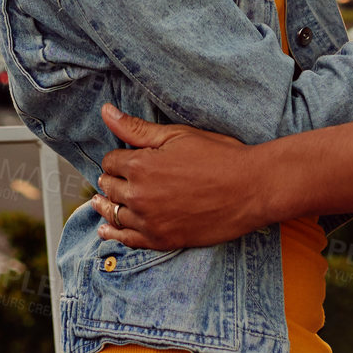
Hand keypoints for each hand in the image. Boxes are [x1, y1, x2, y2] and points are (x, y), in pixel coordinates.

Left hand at [90, 104, 264, 249]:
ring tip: (100, 203)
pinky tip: (106, 230)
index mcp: (140, 166)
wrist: (252, 188)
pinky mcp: (163, 240)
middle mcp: (139, 196)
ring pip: (114, 214)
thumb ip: (137, 128)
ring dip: (106, 206)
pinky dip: (115, 234)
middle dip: (111, 181)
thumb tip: (106, 112)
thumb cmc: (219, 156)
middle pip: (109, 188)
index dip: (117, 158)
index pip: (111, 162)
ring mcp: (150, 222)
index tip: (124, 158)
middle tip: (114, 178)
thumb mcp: (177, 135)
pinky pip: (129, 240)